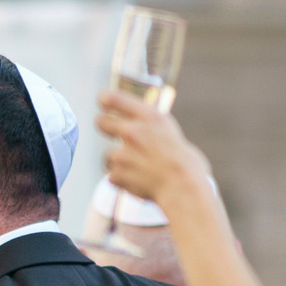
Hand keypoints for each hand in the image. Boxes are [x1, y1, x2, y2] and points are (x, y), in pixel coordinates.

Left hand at [95, 90, 213, 215]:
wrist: (183, 187)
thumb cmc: (184, 161)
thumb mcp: (170, 132)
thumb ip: (150, 125)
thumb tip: (137, 121)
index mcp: (150, 117)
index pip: (113, 98)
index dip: (104, 99)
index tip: (103, 101)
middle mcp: (133, 132)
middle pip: (101, 121)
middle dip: (105, 125)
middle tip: (110, 130)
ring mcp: (122, 153)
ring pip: (107, 154)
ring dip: (118, 161)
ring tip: (139, 168)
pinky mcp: (117, 174)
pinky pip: (113, 175)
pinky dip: (122, 180)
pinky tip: (139, 181)